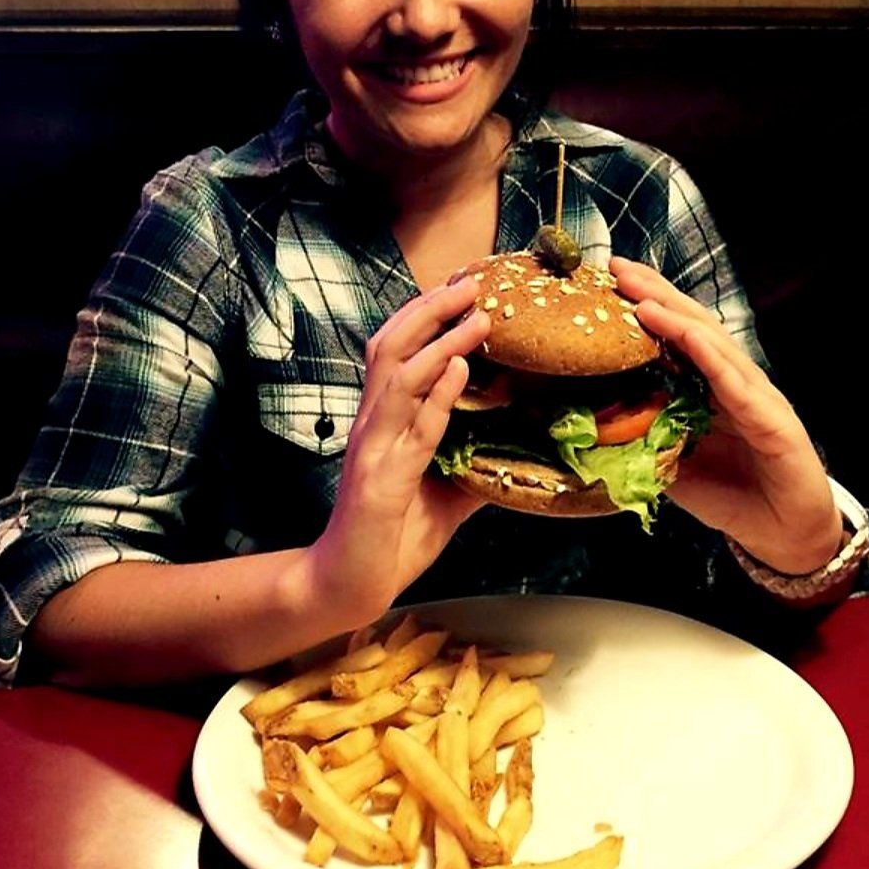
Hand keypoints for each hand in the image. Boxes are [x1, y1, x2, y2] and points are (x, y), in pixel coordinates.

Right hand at [308, 275, 489, 623]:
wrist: (349, 584)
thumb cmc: (392, 538)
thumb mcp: (446, 495)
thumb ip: (473, 466)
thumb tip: (519, 453)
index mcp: (382, 422)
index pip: (396, 351)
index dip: (425, 315)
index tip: (461, 288)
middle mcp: (373, 425)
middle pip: (391, 346)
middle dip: (430, 310)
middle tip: (470, 283)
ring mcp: (373, 449)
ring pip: (399, 376)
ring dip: (440, 341)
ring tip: (477, 317)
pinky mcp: (379, 480)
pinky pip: (411, 428)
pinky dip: (436, 395)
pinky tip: (459, 371)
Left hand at [610, 258, 841, 573]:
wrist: (784, 536)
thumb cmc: (731, 496)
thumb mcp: (670, 465)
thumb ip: (641, 441)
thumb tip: (591, 427)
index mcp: (709, 388)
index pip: (674, 337)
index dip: (644, 307)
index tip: (606, 283)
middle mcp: (733, 382)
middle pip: (692, 326)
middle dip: (654, 294)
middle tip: (617, 267)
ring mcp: (755, 397)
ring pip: (714, 346)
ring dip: (678, 318)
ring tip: (643, 297)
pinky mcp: (774, 421)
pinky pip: (738, 384)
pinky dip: (713, 357)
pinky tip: (691, 337)